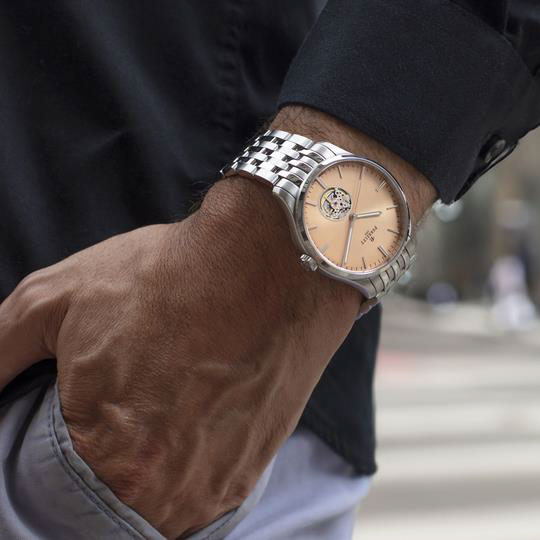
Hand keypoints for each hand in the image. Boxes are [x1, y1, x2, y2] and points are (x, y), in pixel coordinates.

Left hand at [0, 106, 435, 537]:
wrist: (272, 263)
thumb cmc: (169, 278)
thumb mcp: (57, 298)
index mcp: (107, 457)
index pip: (48, 494)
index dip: (54, 452)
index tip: (74, 416)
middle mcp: (165, 492)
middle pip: (106, 502)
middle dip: (100, 461)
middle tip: (118, 406)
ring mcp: (215, 484)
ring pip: (156, 503)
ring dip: (146, 467)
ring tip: (157, 407)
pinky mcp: (251, 468)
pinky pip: (198, 490)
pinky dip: (184, 461)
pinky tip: (190, 412)